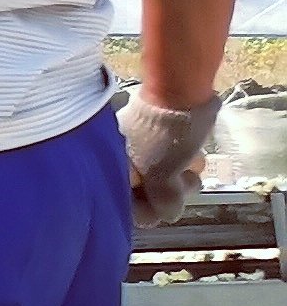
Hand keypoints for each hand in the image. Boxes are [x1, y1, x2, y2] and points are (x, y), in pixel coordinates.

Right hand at [122, 91, 219, 224]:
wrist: (179, 90)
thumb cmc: (166, 135)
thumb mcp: (164, 177)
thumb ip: (163, 203)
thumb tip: (168, 215)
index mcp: (112, 169)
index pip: (126, 206)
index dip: (149, 210)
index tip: (166, 205)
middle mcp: (119, 160)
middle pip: (148, 194)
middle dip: (171, 192)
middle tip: (185, 180)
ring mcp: (137, 147)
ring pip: (162, 178)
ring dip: (183, 177)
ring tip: (193, 163)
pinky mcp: (155, 136)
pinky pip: (169, 160)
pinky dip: (183, 160)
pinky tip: (194, 152)